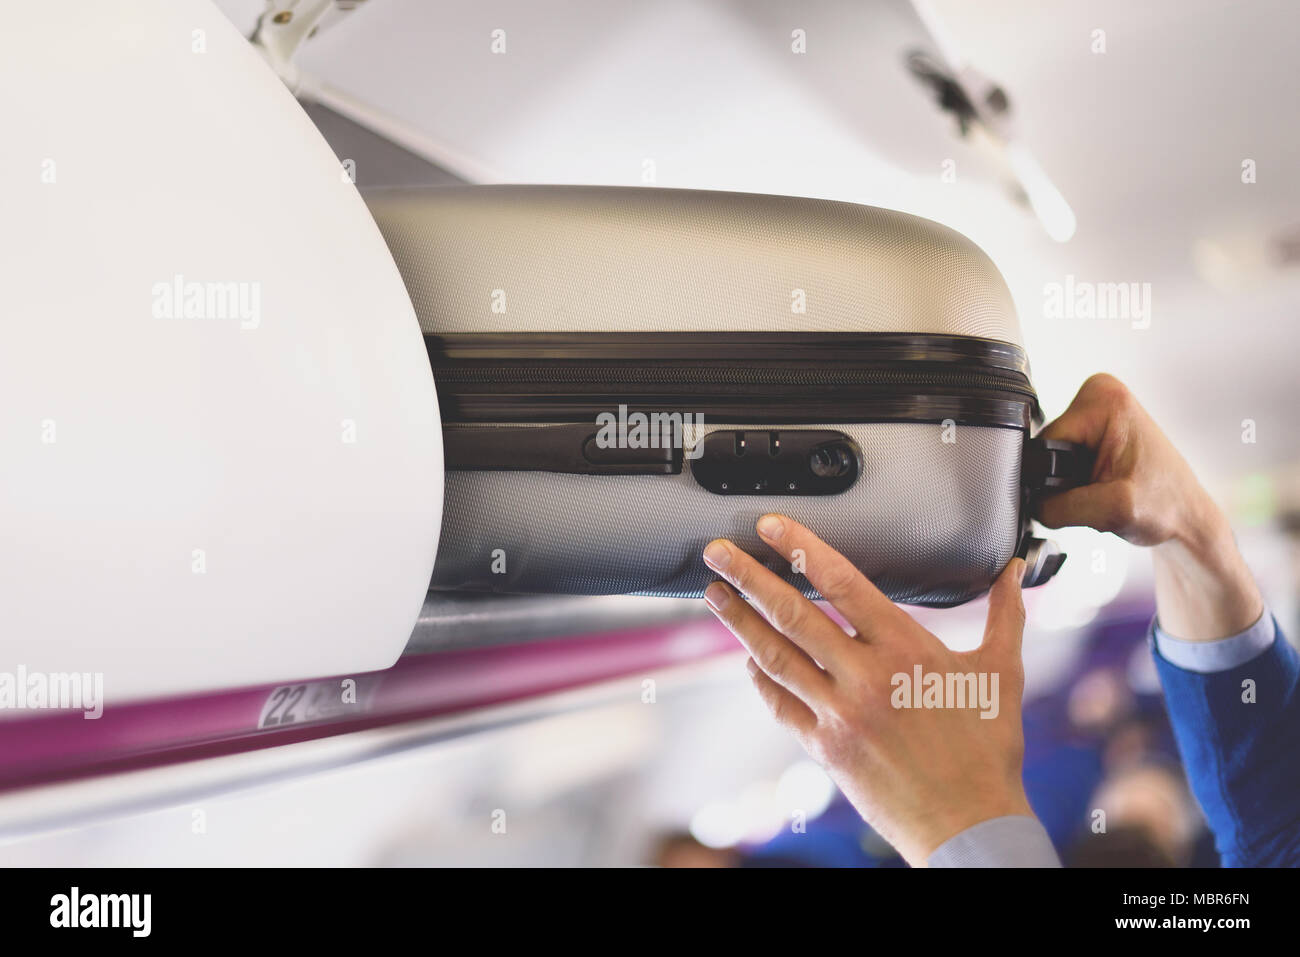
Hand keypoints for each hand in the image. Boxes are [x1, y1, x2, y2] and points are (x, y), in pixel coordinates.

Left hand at [702, 515, 1030, 866]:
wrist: (969, 822)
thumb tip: (1013, 571)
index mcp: (906, 649)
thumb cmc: (987, 750)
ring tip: (714, 595)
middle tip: (717, 554)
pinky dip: (760, 679)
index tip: (771, 527)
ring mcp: (840, 713)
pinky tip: (747, 661)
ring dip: (739, 622)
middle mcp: (865, 676)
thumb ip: (1004, 615)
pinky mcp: (825, 746)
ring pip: (775, 657)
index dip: (800, 548)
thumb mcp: (1002, 674)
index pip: (841, 583)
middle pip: (793, 614)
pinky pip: (781, 704)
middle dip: (748, 578)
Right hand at [1036, 373, 1261, 639]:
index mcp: (1104, 400)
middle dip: (1064, 483)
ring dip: (1070, 485)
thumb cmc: (1167, 506)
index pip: (1045, 445)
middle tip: (1099, 495)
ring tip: (1102, 494)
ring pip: (1051, 460)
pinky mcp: (1097, 429)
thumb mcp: (1111, 509)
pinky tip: (1100, 488)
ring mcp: (1098, 411)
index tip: (1088, 491)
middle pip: (1047, 451)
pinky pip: (1062, 461)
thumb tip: (1028, 504)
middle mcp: (1100, 395)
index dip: (1055, 480)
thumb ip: (1059, 506)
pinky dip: (1076, 483)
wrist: (1187, 518)